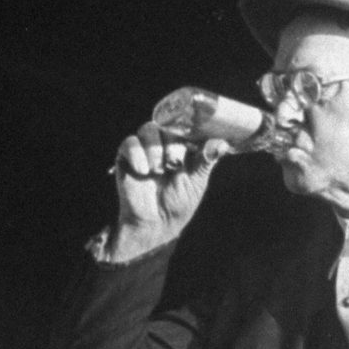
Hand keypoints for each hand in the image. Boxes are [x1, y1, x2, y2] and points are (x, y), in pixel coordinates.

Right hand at [108, 121, 228, 258]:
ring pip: (148, 129)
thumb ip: (206, 160)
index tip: (194, 140)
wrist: (155, 223)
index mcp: (183, 146)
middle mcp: (164, 143)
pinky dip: (137, 154)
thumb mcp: (196, 181)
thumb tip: (221, 144)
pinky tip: (144, 171)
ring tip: (158, 171)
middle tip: (173, 165)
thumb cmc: (178, 203)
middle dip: (172, 145)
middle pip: (167, 125)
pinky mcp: (126, 156)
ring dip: (155, 149)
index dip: (190, 127)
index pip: (186, 125)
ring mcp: (145, 148)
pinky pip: (130, 143)